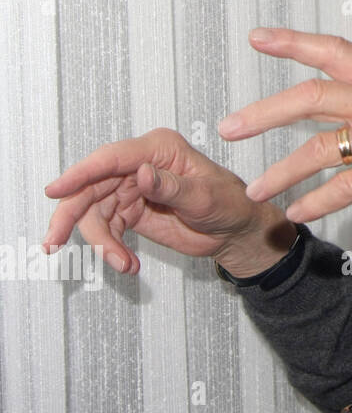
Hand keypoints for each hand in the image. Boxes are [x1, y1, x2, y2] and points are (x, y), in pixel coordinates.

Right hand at [43, 128, 292, 274]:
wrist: (236, 231)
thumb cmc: (230, 204)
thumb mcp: (205, 197)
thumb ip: (172, 187)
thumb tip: (141, 173)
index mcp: (159, 148)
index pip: (111, 158)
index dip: (79, 173)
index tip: (54, 191)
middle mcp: (140, 164)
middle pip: (90, 187)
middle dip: (71, 216)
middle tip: (54, 244)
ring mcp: (131, 187)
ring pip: (93, 212)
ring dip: (101, 242)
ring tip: (123, 264)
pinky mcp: (130, 209)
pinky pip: (106, 228)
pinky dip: (110, 248)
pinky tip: (128, 264)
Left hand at [219, 28, 351, 221]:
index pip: (336, 50)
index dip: (295, 42)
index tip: (259, 37)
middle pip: (312, 96)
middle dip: (264, 112)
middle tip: (230, 126)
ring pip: (321, 147)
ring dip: (282, 170)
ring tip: (257, 189)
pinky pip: (348, 185)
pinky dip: (318, 201)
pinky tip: (299, 213)